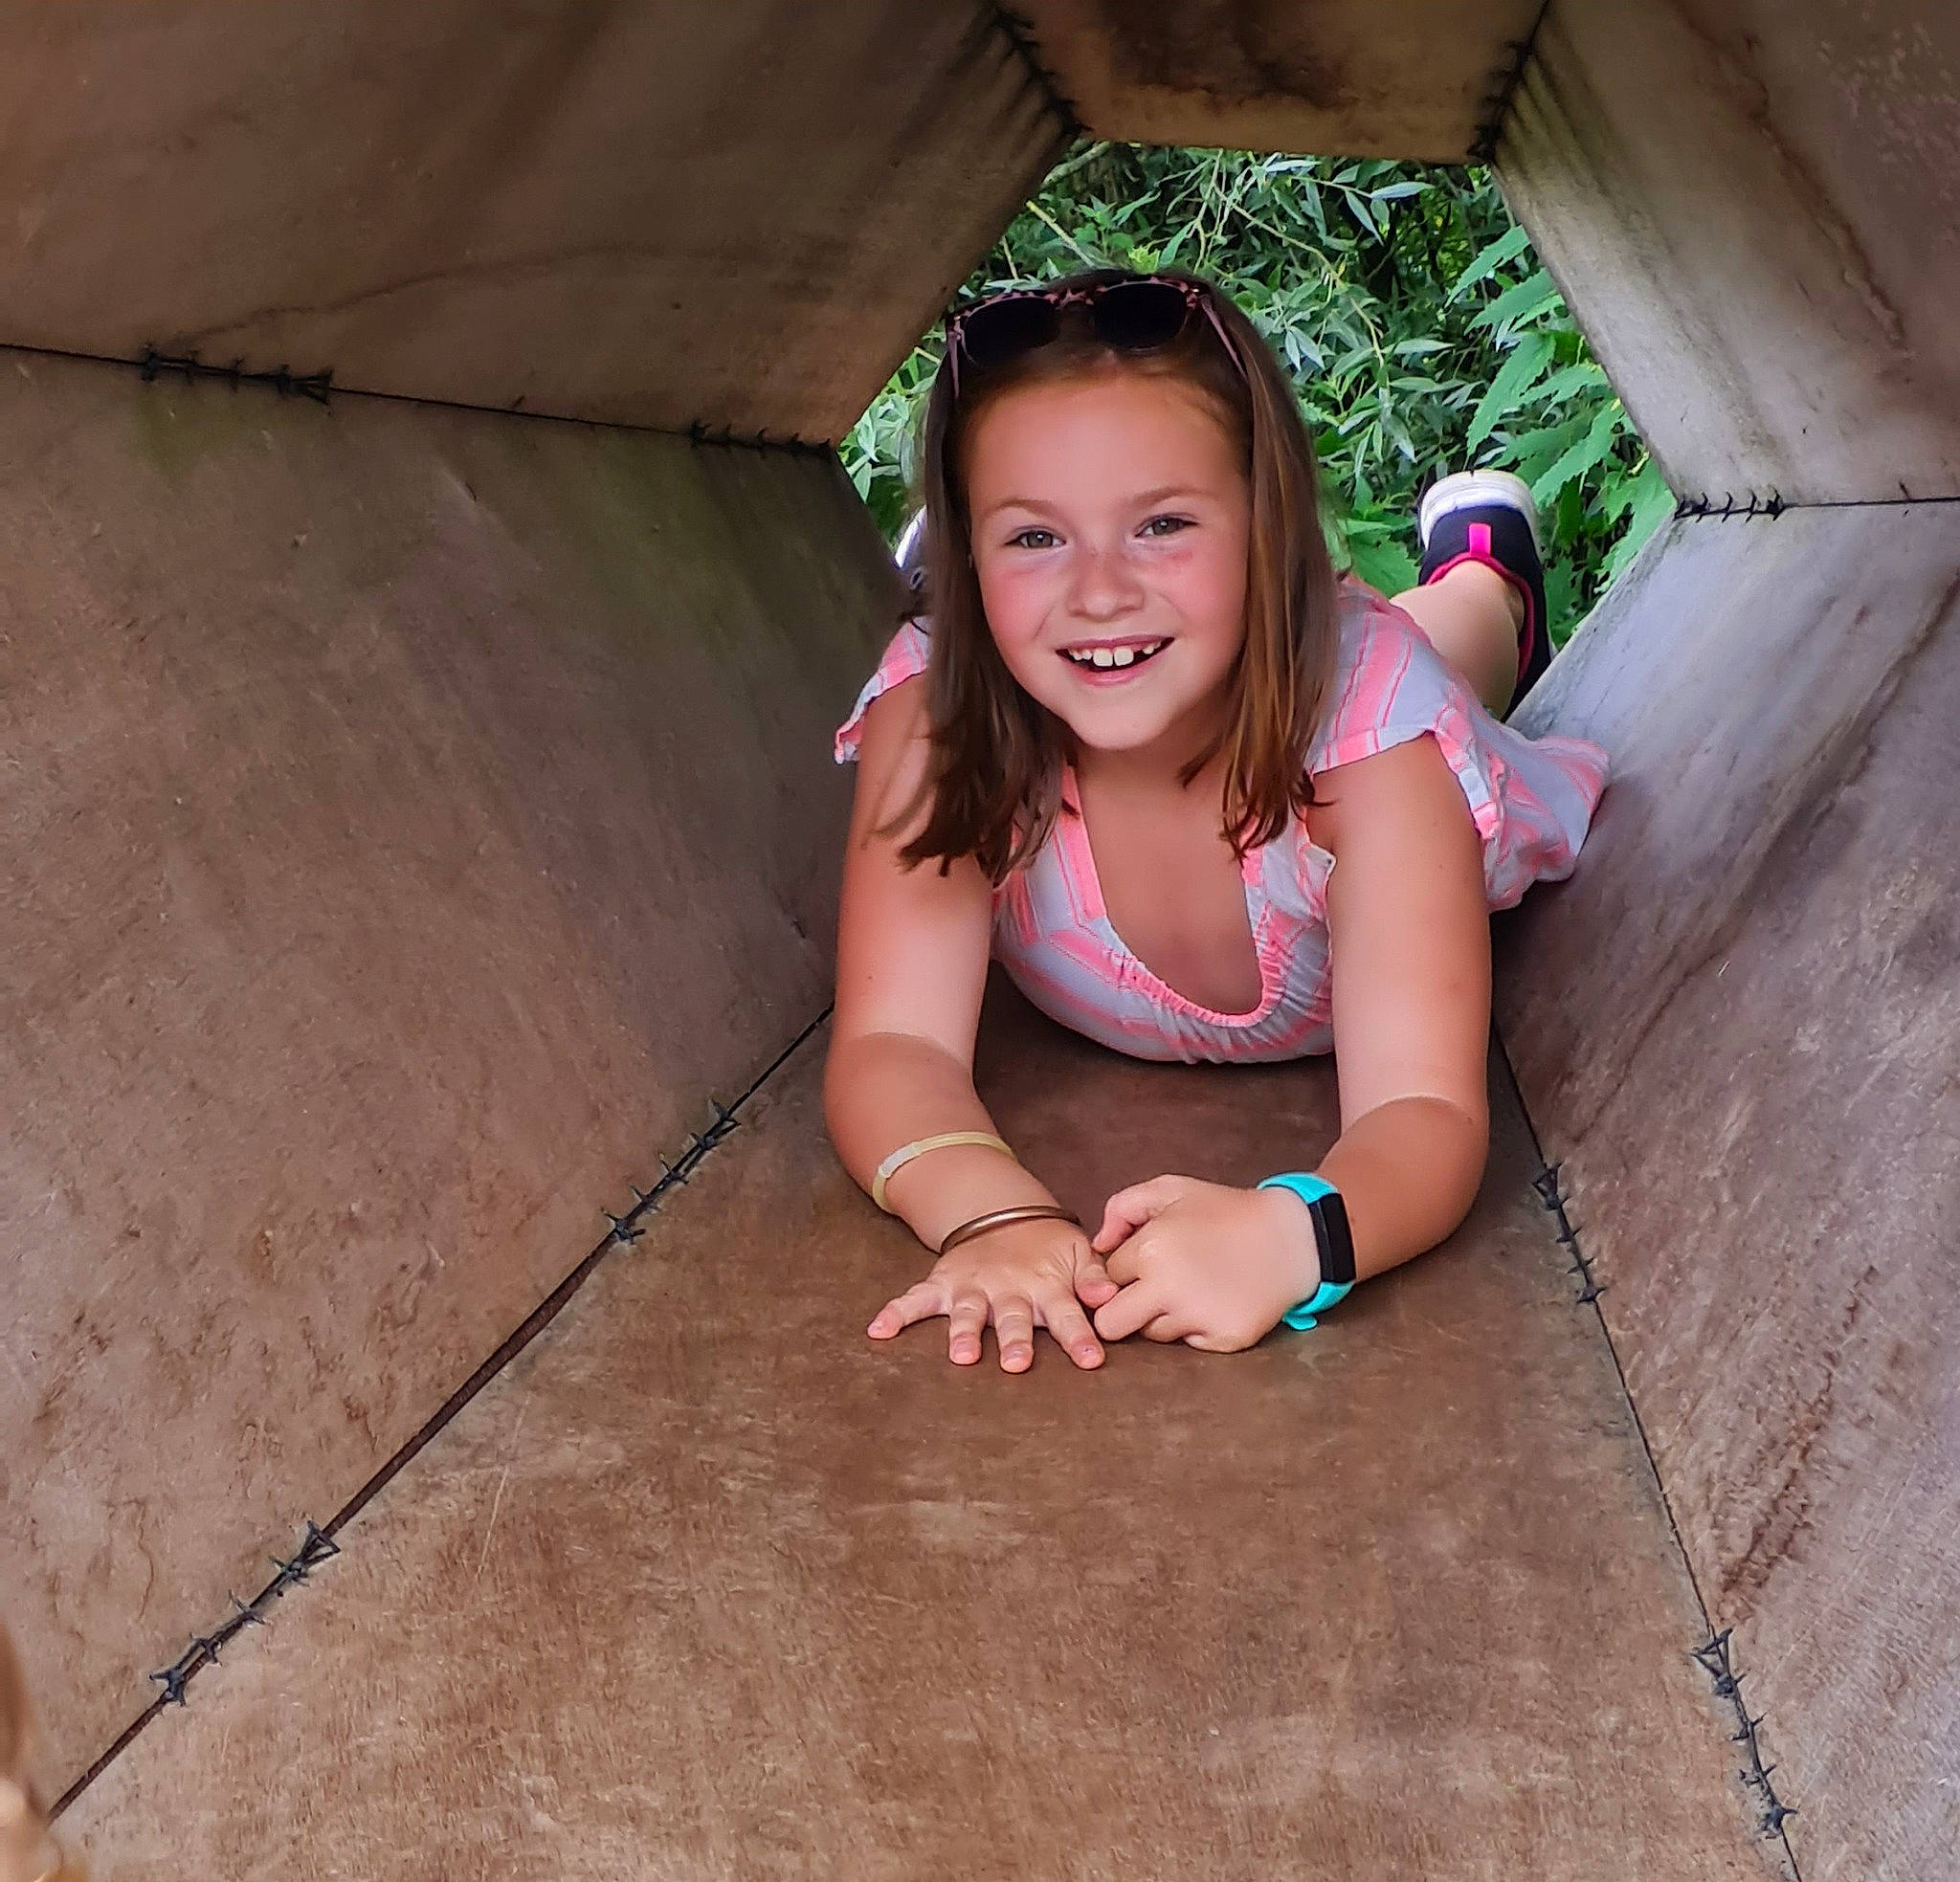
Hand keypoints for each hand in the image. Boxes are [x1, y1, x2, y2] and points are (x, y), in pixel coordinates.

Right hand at [868, 1218, 1119, 1371]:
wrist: (1006, 1213)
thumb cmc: (1049, 1246)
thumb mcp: (1079, 1252)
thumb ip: (1094, 1277)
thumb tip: (1109, 1298)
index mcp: (1046, 1285)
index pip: (1068, 1315)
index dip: (1079, 1337)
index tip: (1091, 1360)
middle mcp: (1008, 1289)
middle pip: (1013, 1318)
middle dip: (1015, 1341)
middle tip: (1017, 1364)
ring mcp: (973, 1287)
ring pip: (968, 1313)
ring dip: (964, 1333)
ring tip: (962, 1356)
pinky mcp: (943, 1284)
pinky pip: (916, 1299)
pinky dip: (896, 1312)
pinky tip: (878, 1330)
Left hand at [1090, 1176, 1319, 1352]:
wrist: (1291, 1237)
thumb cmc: (1225, 1210)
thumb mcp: (1170, 1189)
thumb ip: (1122, 1208)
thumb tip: (1098, 1245)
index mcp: (1150, 1250)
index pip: (1105, 1279)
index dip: (1121, 1272)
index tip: (1141, 1265)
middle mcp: (1169, 1289)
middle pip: (1110, 1324)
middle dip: (1120, 1310)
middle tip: (1144, 1294)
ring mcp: (1197, 1318)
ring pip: (1151, 1335)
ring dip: (1161, 1316)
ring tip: (1192, 1288)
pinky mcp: (1223, 1339)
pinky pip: (1188, 1344)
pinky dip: (1196, 1327)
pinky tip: (1214, 1301)